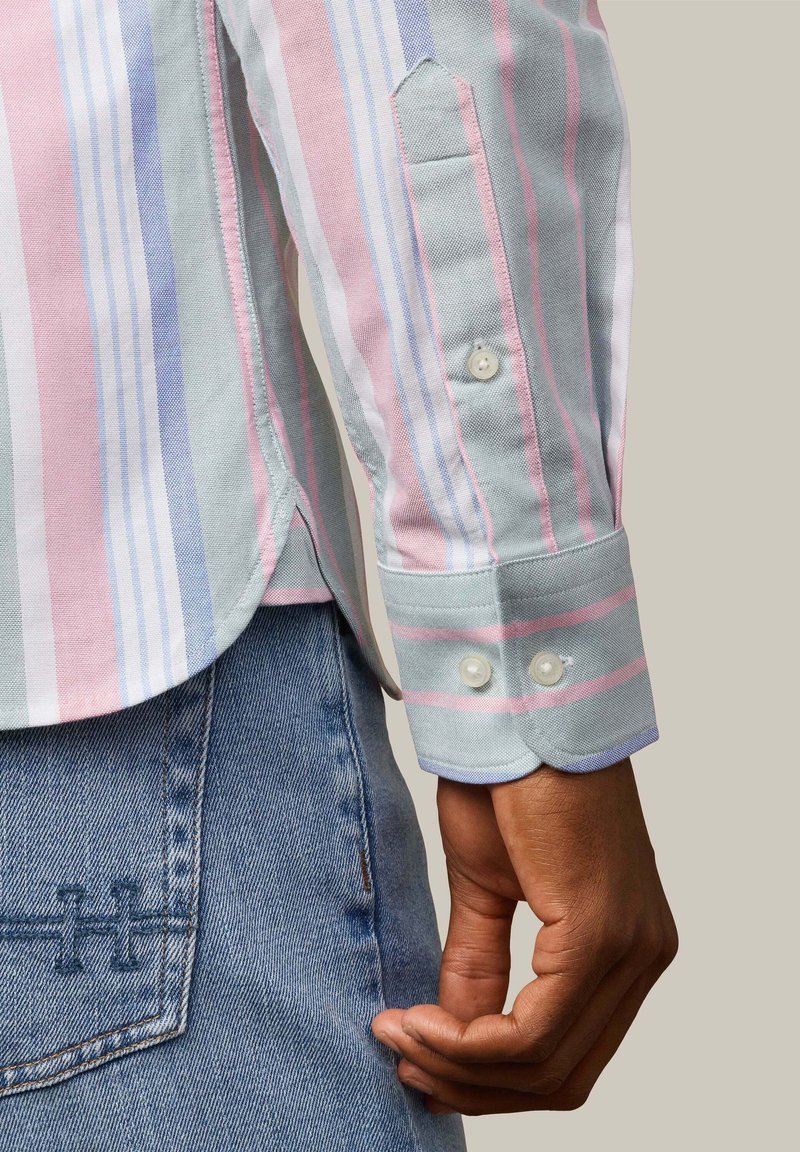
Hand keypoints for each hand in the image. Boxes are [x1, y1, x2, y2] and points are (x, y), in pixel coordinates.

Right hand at [371, 757, 677, 1113]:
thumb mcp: (487, 885)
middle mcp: (643, 956)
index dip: (488, 1078)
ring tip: (399, 1036)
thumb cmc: (511, 776)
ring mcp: (630, 948)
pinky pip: (536, 1031)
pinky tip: (422, 1022)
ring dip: (462, 1068)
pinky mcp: (601, 933)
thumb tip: (452, 1035)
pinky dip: (471, 1044)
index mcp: (624, 947)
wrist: (521, 707)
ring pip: (548, 1064)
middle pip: (562, 1076)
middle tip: (402, 1062)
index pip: (567, 1055)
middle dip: (472, 1085)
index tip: (416, 1058)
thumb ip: (478, 962)